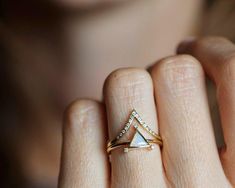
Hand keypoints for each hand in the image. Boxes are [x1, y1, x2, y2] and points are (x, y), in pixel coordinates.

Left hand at [58, 37, 234, 187]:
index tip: (195, 51)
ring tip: (129, 110)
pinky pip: (82, 114)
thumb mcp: (224, 177)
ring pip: (124, 83)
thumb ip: (216, 132)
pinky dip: (91, 112)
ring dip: (127, 86)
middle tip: (158, 88)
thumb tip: (194, 63)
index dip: (214, 52)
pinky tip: (100, 133)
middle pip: (173, 72)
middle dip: (164, 71)